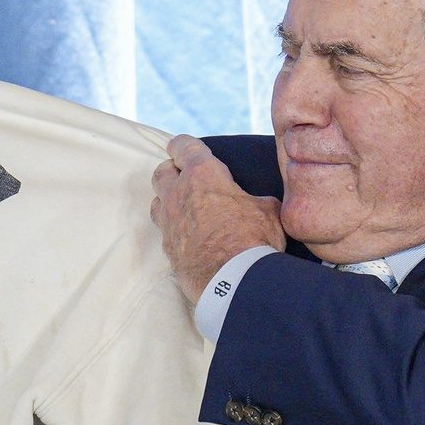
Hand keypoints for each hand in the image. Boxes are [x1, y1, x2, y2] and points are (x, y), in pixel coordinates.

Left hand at [151, 134, 285, 302]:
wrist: (234, 280)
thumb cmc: (254, 239)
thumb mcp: (267, 210)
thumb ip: (257, 200)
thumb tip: (262, 204)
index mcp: (202, 174)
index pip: (183, 146)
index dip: (183, 144)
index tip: (183, 146)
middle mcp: (178, 194)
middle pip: (161, 172)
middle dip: (171, 171)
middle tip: (184, 176)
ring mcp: (168, 222)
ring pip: (156, 201)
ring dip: (167, 200)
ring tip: (183, 206)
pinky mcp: (167, 247)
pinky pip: (164, 230)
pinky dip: (173, 229)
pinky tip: (186, 235)